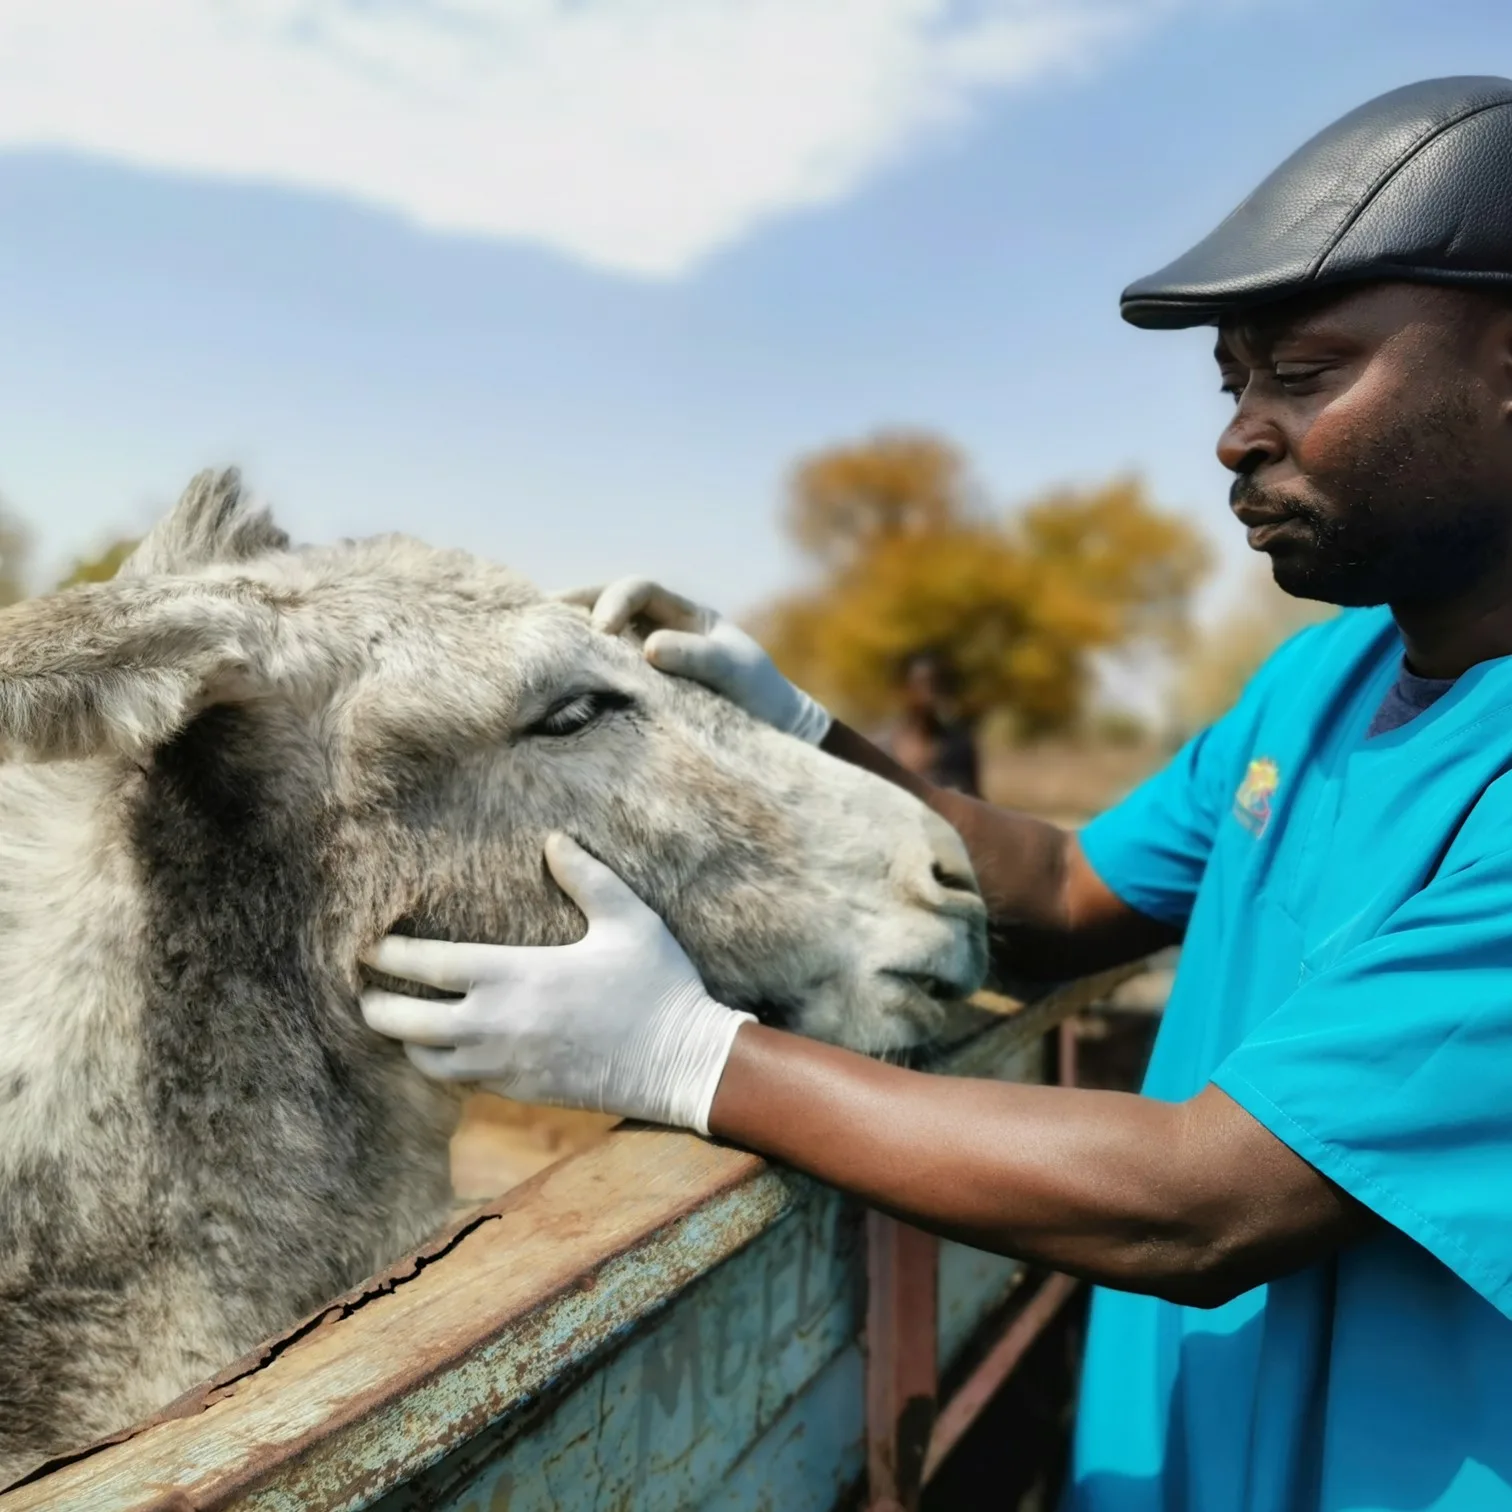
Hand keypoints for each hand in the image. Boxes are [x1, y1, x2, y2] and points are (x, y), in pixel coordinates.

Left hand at [359, 834, 753, 1134]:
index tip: (366, 942)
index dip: (390, 954)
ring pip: (425, 1059)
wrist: (681, 1063)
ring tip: (398, 1018)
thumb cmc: (658, 985)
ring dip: (405, 1039)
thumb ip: (587, 878)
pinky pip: (459, 1082)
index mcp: (516, 975)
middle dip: (376, 1003)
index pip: (429, 964)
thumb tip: (553, 839)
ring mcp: (505, 1064)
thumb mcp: (629, 920)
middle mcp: (498, 1024)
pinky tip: (443, 1046)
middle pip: (406, 1021)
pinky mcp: (519, 1091)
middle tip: (363, 987)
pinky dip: (440, 1064)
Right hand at [558, 577, 831, 744]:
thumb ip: (696, 656)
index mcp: (682, 612)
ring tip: (530, 644)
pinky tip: (549, 683)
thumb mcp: (732, 671)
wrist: (773, 731)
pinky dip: (575, 670)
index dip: (614, 601)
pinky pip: (599, 670)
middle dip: (572, 608)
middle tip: (537, 620)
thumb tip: (649, 648)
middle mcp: (658, 628)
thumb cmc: (757, 695)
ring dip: (567, 637)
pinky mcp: (634, 689)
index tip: (601, 630)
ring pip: (597, 637)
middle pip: (604, 603)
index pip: (638, 589)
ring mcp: (643, 657)